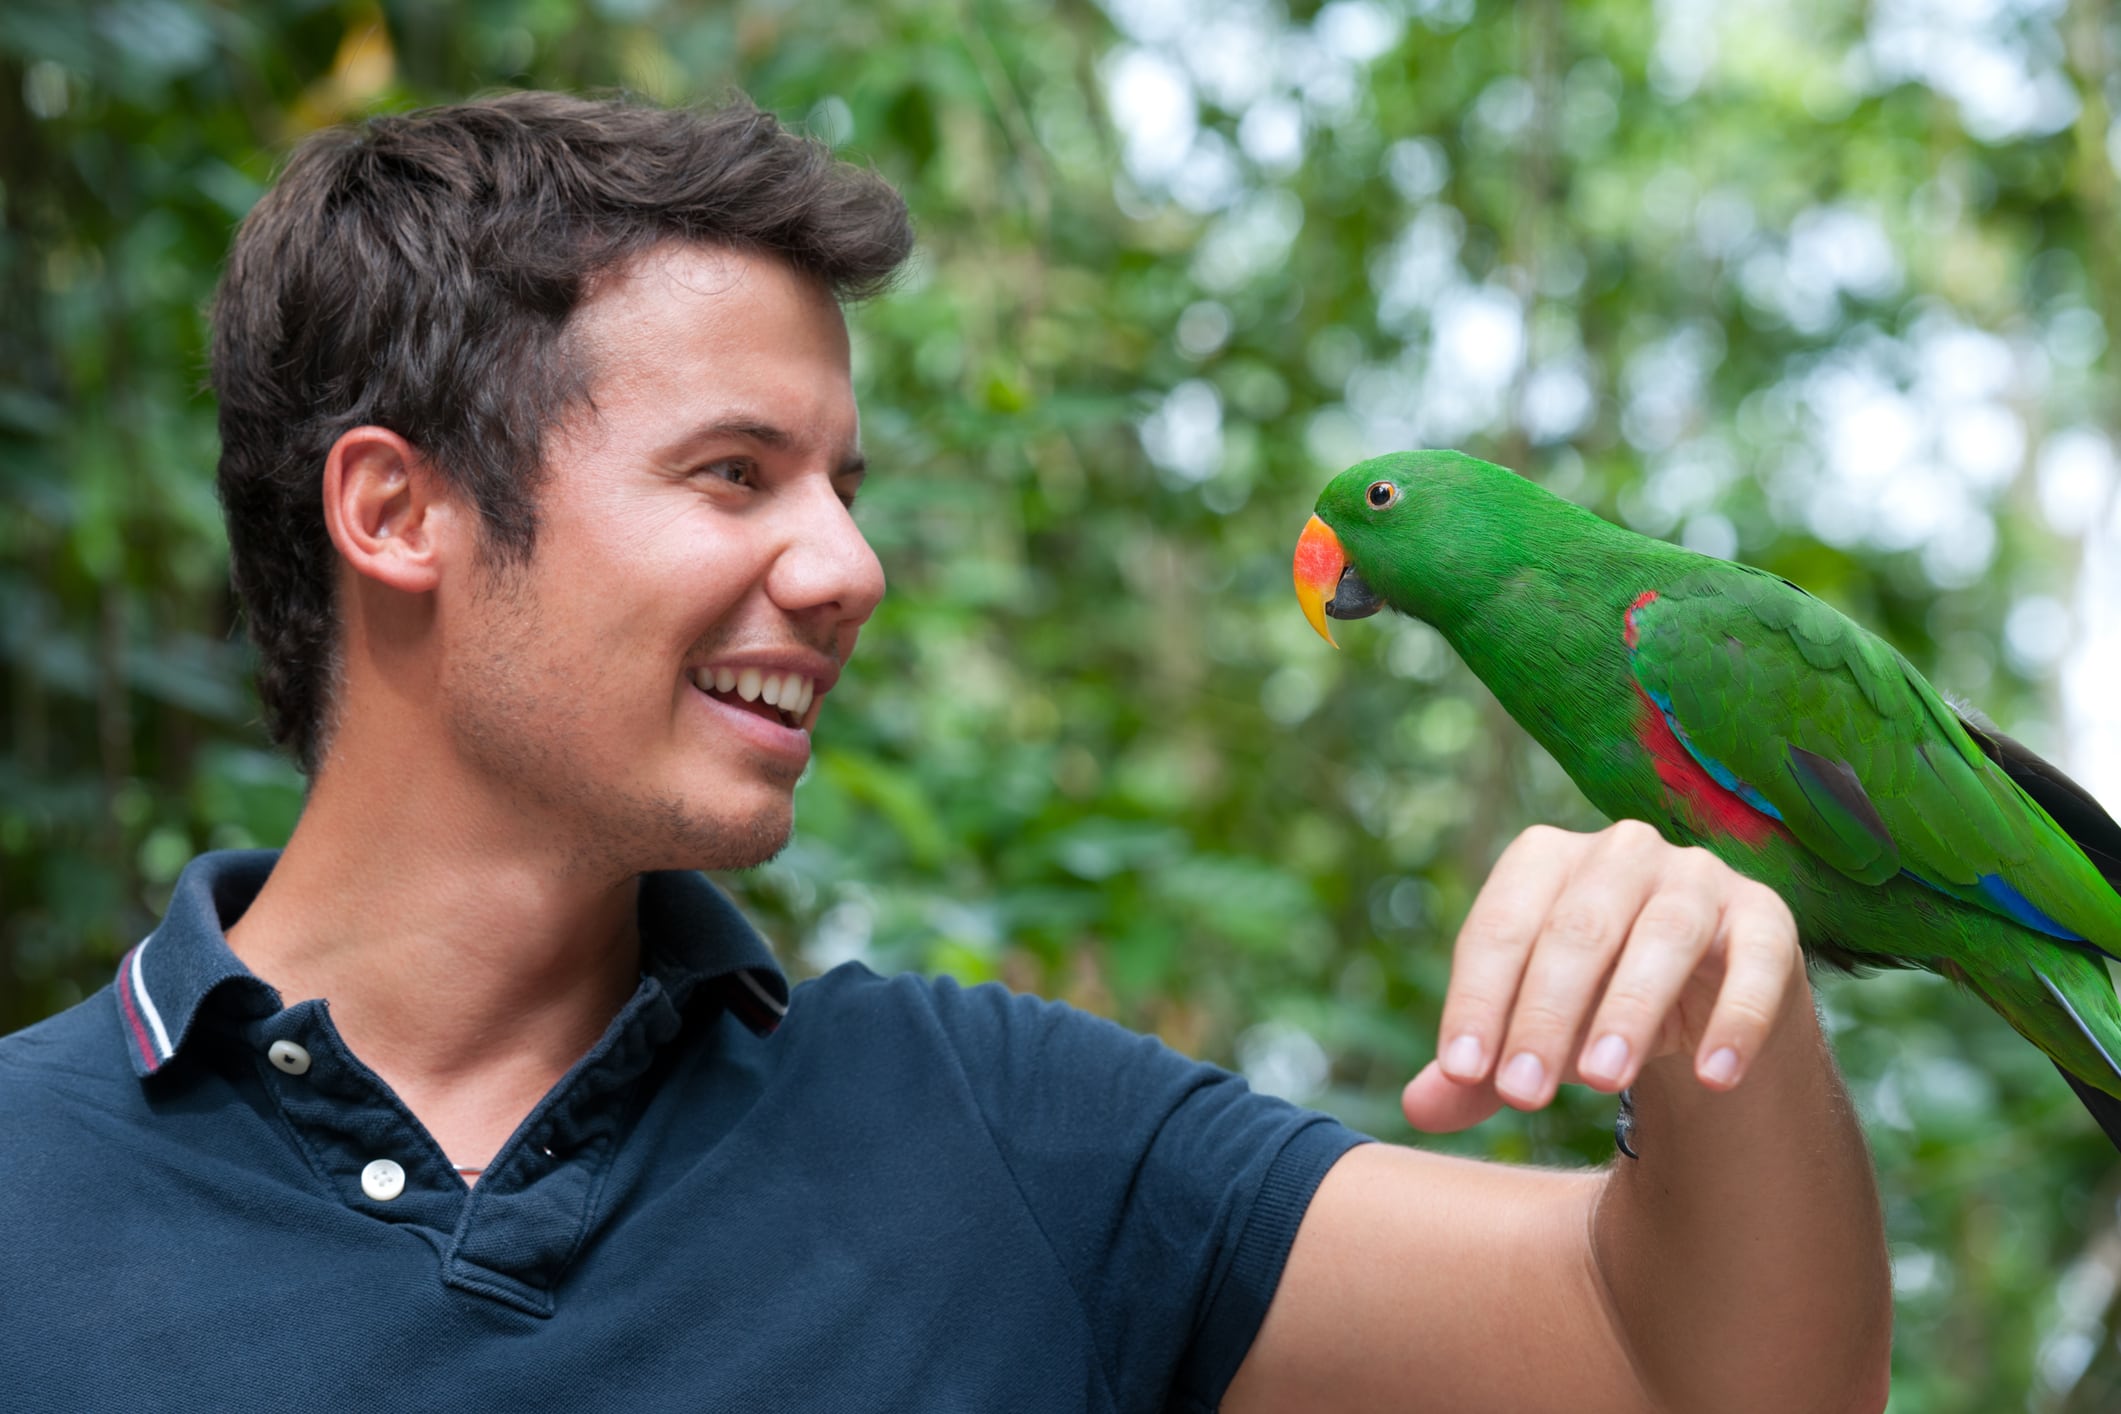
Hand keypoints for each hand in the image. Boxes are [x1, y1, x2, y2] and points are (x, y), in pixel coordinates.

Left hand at [1401, 820, 1803, 1133]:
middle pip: (1574, 931)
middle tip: (1522, 1095)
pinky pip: (1756, 962)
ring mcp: (1697, 876)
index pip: (1499, 927)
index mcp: (1544, 859)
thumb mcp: (1529, 1037)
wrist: (1700, 1006)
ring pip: (1661, 937)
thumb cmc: (1589, 1007)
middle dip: (1543, 1016)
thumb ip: (1476, 1072)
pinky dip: (1735, 1019)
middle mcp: (1620, 851)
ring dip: (1628, 1011)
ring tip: (1602, 1083)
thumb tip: (1419, 1107)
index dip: (1477, 1001)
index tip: (1463, 1073)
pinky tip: (1713, 1077)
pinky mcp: (1766, 916)